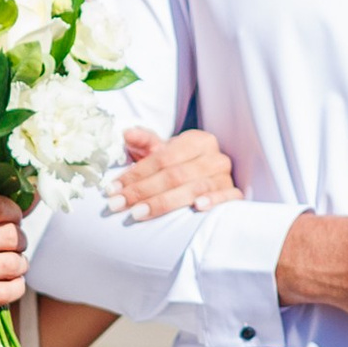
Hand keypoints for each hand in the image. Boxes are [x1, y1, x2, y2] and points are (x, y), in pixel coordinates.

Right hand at [0, 194, 26, 322]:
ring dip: (19, 265)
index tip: (13, 220)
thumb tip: (24, 208)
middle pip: (10, 236)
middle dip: (19, 240)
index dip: (14, 213)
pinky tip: (8, 283)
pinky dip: (15, 287)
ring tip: (11, 266)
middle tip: (13, 245)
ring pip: (11, 264)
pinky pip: (3, 293)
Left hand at [112, 126, 237, 219]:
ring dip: (164, 203)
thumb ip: (145, 142)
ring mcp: (226, 176)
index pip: (163, 158)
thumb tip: (127, 133)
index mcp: (198, 140)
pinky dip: (213, 201)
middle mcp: (215, 156)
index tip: (112, 188)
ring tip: (138, 213)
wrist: (206, 176)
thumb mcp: (162, 151)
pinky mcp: (234, 193)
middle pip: (175, 175)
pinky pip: (227, 197)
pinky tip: (197, 208)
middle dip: (143, 191)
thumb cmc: (180, 164)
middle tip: (117, 205)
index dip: (136, 174)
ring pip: (195, 188)